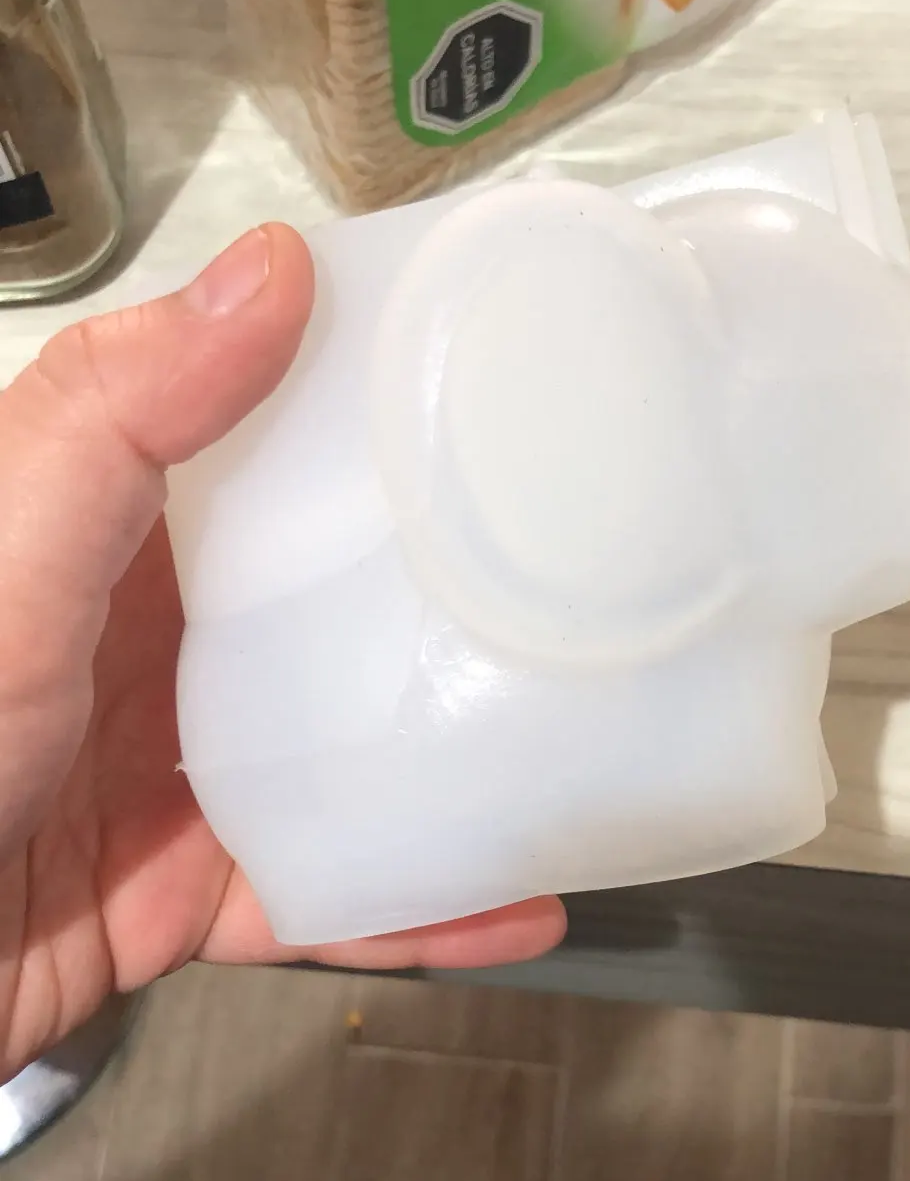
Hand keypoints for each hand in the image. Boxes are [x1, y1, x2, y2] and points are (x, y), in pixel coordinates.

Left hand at [0, 226, 564, 1075]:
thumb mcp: (8, 549)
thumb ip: (116, 417)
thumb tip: (271, 271)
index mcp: (100, 536)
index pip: (254, 443)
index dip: (365, 405)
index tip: (491, 377)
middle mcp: (140, 645)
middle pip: (322, 600)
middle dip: (443, 586)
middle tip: (575, 559)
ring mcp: (167, 774)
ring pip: (343, 754)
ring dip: (456, 757)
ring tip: (582, 736)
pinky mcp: (183, 893)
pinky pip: (323, 893)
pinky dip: (419, 909)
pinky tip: (516, 904)